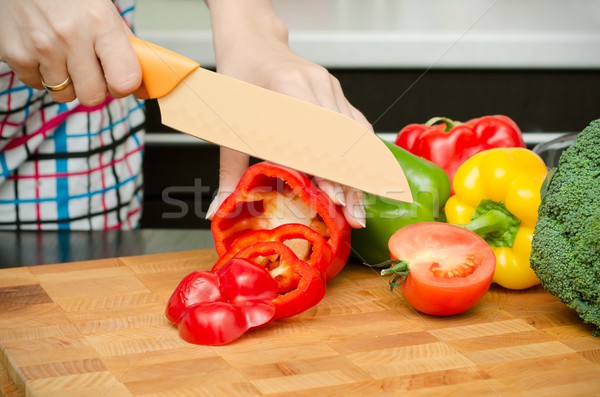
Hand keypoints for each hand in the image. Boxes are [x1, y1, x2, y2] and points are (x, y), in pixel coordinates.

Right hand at [0, 0, 140, 105]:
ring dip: (67, 82)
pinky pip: (36, 84)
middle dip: (94, 88)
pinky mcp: (15, 53)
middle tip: (90, 69)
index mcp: (101, 23)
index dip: (123, 86)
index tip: (119, 80)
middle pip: (93, 97)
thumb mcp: (104, 11)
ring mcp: (41, 47)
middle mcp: (71, 36)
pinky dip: (41, 73)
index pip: (124, 80)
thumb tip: (141, 85)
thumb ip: (124, 46)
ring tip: (64, 55)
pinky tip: (43, 50)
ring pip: (63, 95)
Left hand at [204, 0, 367, 228]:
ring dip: (361, 171)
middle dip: (351, 181)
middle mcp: (314, 84)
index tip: (335, 199)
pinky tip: (364, 176)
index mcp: (285, 88)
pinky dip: (361, 153)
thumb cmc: (237, 78)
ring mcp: (329, 85)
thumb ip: (229, 169)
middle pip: (342, 141)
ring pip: (354, 135)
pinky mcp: (335, 89)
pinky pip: (355, 124)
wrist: (253, 42)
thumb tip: (218, 210)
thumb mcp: (227, 123)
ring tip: (360, 204)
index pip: (315, 139)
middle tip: (354, 215)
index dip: (327, 171)